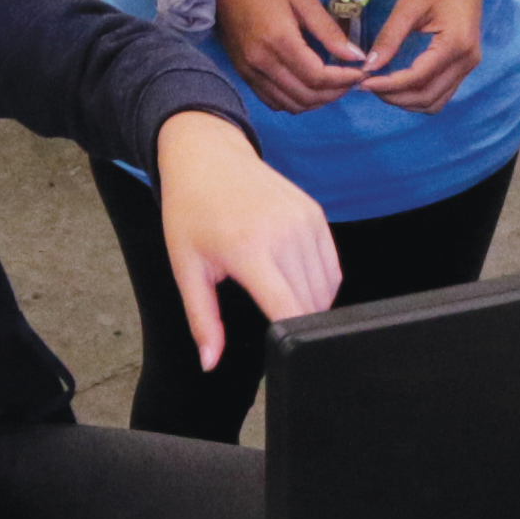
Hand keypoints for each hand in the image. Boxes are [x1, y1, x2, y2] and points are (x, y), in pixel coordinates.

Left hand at [154, 110, 340, 370]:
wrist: (207, 156)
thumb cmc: (191, 211)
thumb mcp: (187, 268)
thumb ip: (202, 320)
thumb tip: (209, 363)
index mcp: (249, 250)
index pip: (288, 310)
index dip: (287, 339)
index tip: (275, 351)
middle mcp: (284, 234)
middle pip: (311, 304)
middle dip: (294, 323)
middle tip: (269, 321)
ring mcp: (305, 221)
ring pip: (327, 289)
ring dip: (309, 304)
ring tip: (277, 296)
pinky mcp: (316, 213)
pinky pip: (332, 267)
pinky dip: (320, 284)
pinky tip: (293, 279)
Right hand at [212, 0, 370, 113]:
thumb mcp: (304, 0)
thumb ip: (329, 31)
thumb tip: (356, 56)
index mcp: (279, 40)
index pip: (317, 76)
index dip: (343, 79)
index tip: (360, 72)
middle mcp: (263, 62)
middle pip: (306, 95)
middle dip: (335, 93)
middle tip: (351, 80)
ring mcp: (251, 72)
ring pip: (291, 104)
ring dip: (317, 102)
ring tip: (333, 87)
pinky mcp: (245, 76)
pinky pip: (274, 102)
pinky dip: (296, 102)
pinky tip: (308, 89)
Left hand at [356, 0, 494, 111]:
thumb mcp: (409, 6)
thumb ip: (389, 37)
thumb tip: (369, 66)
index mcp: (455, 44)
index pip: (417, 77)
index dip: (388, 85)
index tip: (362, 82)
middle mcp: (466, 61)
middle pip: (427, 97)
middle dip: (394, 97)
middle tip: (367, 86)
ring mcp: (468, 67)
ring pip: (434, 102)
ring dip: (406, 101)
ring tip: (381, 88)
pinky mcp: (465, 68)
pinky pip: (441, 94)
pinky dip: (418, 96)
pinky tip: (399, 85)